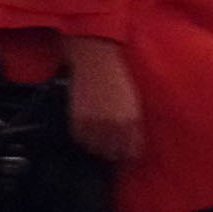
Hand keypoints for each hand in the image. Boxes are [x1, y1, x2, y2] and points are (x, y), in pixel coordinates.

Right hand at [61, 36, 142, 162]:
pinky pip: (80, 139)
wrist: (95, 57)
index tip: (126, 153)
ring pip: (95, 149)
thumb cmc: (118, 75)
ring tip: (98, 132)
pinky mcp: (77, 121)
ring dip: (97, 144)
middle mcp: (114, 126)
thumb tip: (133, 144)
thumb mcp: (133, 99)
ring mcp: (94, 125)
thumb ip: (135, 123)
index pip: (132, 152)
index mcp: (132, 121)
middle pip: (113, 154)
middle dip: (114, 150)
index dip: (129, 154)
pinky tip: (87, 125)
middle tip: (110, 141)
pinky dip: (83, 136)